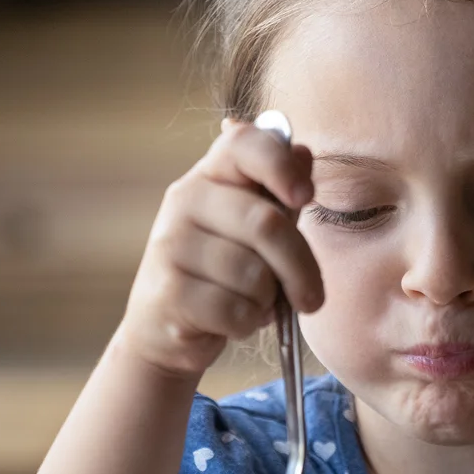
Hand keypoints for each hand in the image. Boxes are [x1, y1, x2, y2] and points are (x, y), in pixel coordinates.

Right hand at [119, 118, 324, 378]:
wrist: (161, 329)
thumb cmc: (219, 274)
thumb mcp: (251, 230)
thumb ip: (278, 194)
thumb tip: (303, 153)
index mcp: (208, 177)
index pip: (243, 144)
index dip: (281, 166)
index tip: (306, 198)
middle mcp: (183, 202)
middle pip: (267, 224)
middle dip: (301, 268)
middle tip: (311, 298)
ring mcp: (170, 246)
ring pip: (255, 275)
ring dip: (266, 300)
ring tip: (250, 303)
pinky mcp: (168, 293)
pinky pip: (236, 310)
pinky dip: (246, 324)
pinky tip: (231, 322)